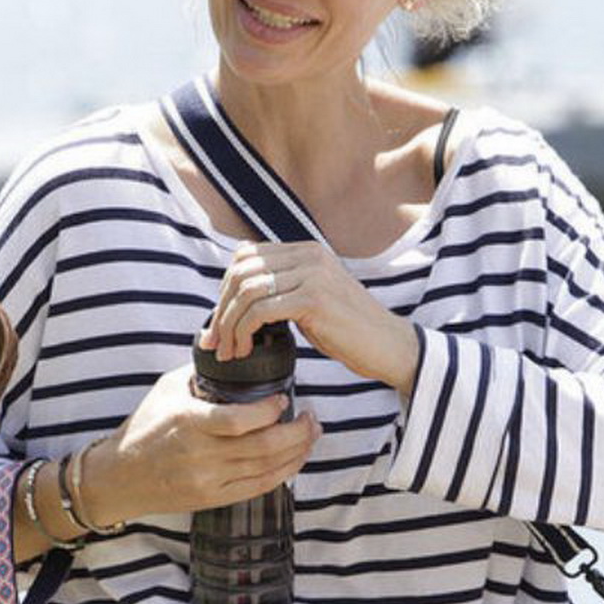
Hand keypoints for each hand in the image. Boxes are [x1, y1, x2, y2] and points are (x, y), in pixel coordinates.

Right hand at [80, 364, 319, 526]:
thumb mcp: (167, 390)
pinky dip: (283, 473)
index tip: (283, 398)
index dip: (270, 410)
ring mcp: (207, 481)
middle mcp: (200, 455)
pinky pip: (258, 488)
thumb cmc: (143, 428)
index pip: (239, 421)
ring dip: (298, 451)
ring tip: (310, 434)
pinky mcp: (212, 499)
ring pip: (268, 469)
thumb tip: (235, 351)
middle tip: (312, 416)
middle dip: (298, 432)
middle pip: (264, 447)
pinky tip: (294, 459)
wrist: (118, 477)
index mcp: (187, 423)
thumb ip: (201, 373)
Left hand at [201, 241, 419, 393]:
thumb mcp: (308, 300)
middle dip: (220, 311)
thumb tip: (234, 294)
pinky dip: (244, 332)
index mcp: (305, 251)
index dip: (223, 291)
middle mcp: (308, 256)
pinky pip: (260, 311)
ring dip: (229, 326)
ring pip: (246, 292)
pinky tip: (247, 350)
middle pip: (240, 273)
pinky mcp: (313, 299)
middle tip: (215, 343)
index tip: (219, 324)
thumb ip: (280, 288)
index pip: (244, 258)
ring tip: (230, 352)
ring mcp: (312, 275)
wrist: (388, 345)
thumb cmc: (345, 330)